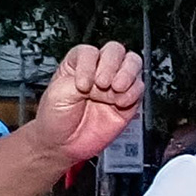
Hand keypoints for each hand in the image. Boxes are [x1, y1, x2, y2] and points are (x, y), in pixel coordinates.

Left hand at [32, 41, 144, 165]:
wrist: (63, 145)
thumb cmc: (55, 118)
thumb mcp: (58, 94)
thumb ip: (81, 80)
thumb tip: (105, 80)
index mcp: (78, 65)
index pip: (90, 52)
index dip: (88, 65)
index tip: (81, 85)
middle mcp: (98, 71)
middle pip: (115, 51)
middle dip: (111, 65)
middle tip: (102, 84)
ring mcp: (114, 85)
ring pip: (133, 63)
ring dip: (127, 73)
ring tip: (115, 88)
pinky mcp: (127, 102)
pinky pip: (139, 88)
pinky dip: (133, 92)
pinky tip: (120, 102)